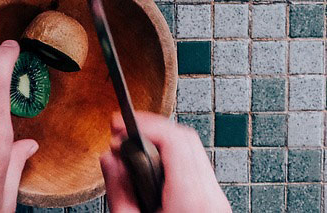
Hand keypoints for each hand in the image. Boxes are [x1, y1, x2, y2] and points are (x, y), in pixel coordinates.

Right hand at [99, 111, 230, 212]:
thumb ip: (119, 190)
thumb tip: (110, 159)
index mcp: (190, 200)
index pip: (173, 139)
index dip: (144, 122)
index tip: (119, 123)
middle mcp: (210, 196)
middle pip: (185, 138)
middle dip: (150, 128)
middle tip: (121, 132)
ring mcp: (217, 200)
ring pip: (192, 151)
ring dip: (160, 144)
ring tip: (132, 153)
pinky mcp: (214, 204)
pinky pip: (196, 168)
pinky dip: (172, 161)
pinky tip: (151, 170)